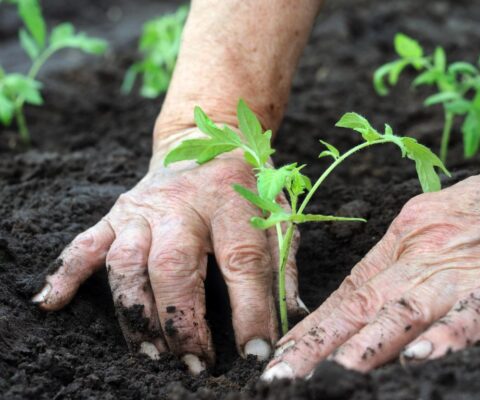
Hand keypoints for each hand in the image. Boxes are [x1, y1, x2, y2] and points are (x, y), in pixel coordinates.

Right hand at [32, 128, 304, 373]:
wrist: (208, 136)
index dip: (250, 311)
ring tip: (151, 353)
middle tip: (194, 363)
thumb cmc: (249, 184)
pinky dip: (67, 273)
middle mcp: (184, 205)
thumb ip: (284, 264)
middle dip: (182, 321)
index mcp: (233, 203)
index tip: (254, 352)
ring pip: (127, 262)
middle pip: (174, 266)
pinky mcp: (118, 212)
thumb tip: (291, 318)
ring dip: (135, 312)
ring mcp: (145, 209)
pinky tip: (53, 303)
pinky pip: (86, 243)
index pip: (243, 262)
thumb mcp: (279, 214)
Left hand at [262, 135, 479, 378]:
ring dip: (364, 348)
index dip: (312, 327)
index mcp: (406, 237)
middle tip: (279, 377)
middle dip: (317, 347)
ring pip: (404, 312)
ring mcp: (466, 268)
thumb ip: (404, 256)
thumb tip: (365, 293)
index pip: (349, 291)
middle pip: (362, 306)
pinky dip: (446, 337)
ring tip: (329, 377)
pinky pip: (473, 314)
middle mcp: (425, 254)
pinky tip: (420, 359)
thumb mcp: (438, 218)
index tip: (282, 353)